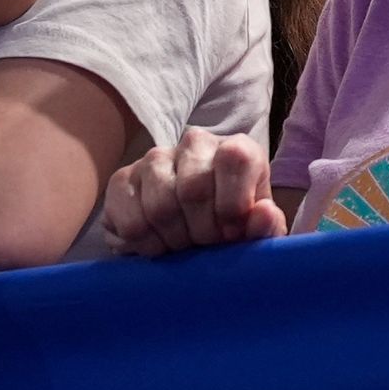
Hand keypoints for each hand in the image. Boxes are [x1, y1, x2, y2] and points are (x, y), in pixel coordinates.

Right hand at [101, 125, 284, 254]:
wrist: (192, 233)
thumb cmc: (233, 229)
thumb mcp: (256, 233)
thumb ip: (266, 227)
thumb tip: (264, 212)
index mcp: (238, 149)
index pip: (234, 160)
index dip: (231, 208)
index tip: (230, 235)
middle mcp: (195, 144)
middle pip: (193, 189)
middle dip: (201, 232)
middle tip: (205, 246)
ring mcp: (155, 158)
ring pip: (159, 205)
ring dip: (173, 240)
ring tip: (182, 246)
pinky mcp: (122, 179)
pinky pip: (129, 219)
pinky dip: (144, 243)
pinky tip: (158, 244)